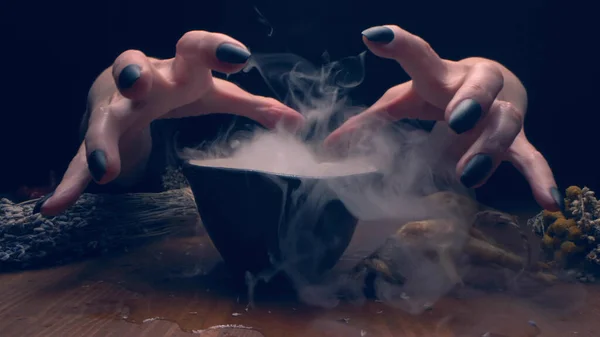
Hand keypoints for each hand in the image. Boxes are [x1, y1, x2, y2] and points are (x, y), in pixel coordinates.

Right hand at [35, 31, 303, 215]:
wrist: (129, 84)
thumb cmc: (178, 85)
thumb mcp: (214, 93)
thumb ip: (255, 106)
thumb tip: (297, 120)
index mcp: (178, 68)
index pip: (194, 47)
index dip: (215, 48)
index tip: (240, 56)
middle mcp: (143, 81)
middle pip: (132, 68)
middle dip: (134, 74)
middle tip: (142, 85)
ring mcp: (115, 107)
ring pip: (104, 119)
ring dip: (101, 140)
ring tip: (106, 169)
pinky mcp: (98, 136)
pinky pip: (80, 159)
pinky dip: (70, 182)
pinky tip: (55, 205)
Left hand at [324, 25, 561, 210]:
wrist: (496, 88)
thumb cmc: (443, 91)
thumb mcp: (408, 100)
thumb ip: (371, 121)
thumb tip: (329, 147)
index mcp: (442, 74)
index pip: (421, 56)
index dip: (399, 45)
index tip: (374, 36)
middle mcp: (475, 88)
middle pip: (481, 84)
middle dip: (470, 100)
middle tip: (456, 119)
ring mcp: (500, 113)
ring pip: (506, 122)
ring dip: (490, 147)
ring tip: (469, 176)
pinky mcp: (517, 140)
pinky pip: (531, 156)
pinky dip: (540, 177)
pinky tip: (548, 202)